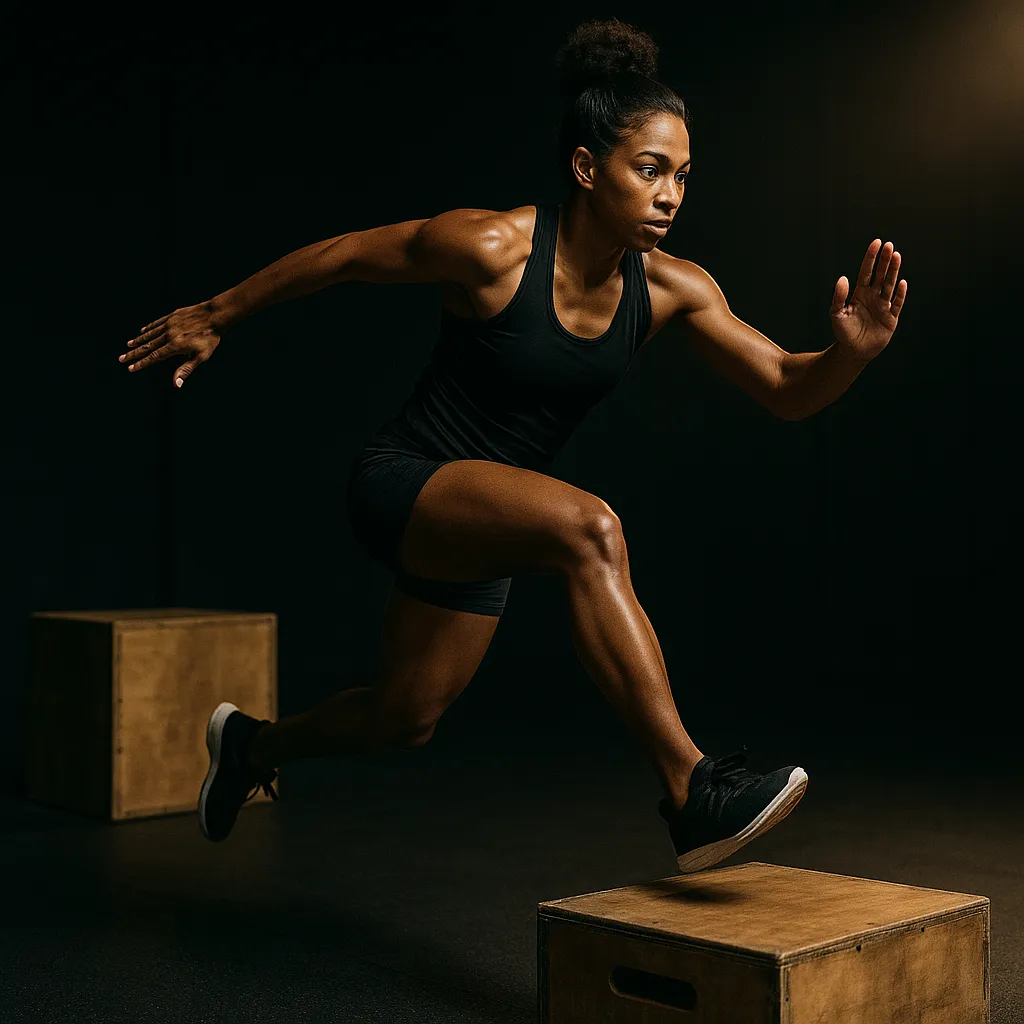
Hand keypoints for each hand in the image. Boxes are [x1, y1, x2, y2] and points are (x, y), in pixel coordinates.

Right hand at [118, 301, 220, 387]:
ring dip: (138, 341)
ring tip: (128, 345)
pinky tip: (142, 331)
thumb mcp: (201, 356)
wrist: (214, 315)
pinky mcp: (172, 316)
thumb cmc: (210, 338)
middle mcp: (168, 335)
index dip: (142, 363)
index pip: (154, 357)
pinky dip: (148, 329)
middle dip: (134, 354)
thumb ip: (186, 369)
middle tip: (121, 359)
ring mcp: (169, 325)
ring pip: (150, 334)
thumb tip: (176, 384)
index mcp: (174, 346)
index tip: (131, 368)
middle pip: (148, 346)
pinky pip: (156, 324)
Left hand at [829, 240, 907, 360]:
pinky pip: (897, 304)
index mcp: (860, 294)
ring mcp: (883, 306)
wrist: (853, 351)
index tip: (876, 243)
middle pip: (880, 275)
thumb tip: (842, 278)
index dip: (871, 257)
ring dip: (893, 271)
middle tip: (889, 245)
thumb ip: (838, 297)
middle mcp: (873, 297)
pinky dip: (900, 294)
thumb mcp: (836, 314)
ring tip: (896, 255)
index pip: (866, 272)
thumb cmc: (844, 332)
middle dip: (884, 260)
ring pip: (889, 285)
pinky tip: (902, 283)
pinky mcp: (891, 318)